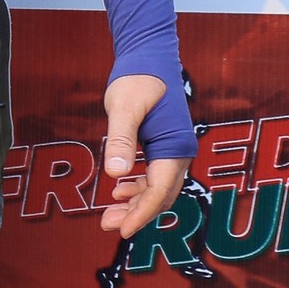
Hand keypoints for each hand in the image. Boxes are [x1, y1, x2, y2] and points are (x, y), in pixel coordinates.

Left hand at [99, 74, 187, 238]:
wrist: (149, 56)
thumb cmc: (137, 78)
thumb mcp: (122, 107)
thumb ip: (121, 139)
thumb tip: (115, 174)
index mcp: (174, 145)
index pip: (160, 191)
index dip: (141, 213)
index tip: (122, 230)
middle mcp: (180, 151)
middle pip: (161, 196)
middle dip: (137, 214)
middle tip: (108, 225)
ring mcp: (174, 150)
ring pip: (158, 189)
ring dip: (136, 204)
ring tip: (109, 215)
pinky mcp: (164, 146)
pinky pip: (156, 177)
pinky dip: (139, 188)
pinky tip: (119, 191)